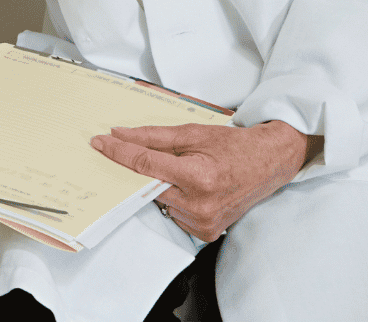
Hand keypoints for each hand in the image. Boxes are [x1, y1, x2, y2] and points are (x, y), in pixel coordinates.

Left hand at [90, 120, 317, 241]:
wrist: (267, 164)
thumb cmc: (234, 146)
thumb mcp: (193, 132)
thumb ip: (154, 136)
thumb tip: (121, 135)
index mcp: (198, 176)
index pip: (145, 164)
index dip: (119, 152)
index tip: (100, 143)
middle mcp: (200, 205)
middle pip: (148, 186)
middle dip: (134, 168)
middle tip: (119, 151)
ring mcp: (203, 223)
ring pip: (159, 201)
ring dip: (157, 184)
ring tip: (176, 168)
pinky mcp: (205, 234)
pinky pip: (173, 214)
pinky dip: (171, 198)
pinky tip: (184, 186)